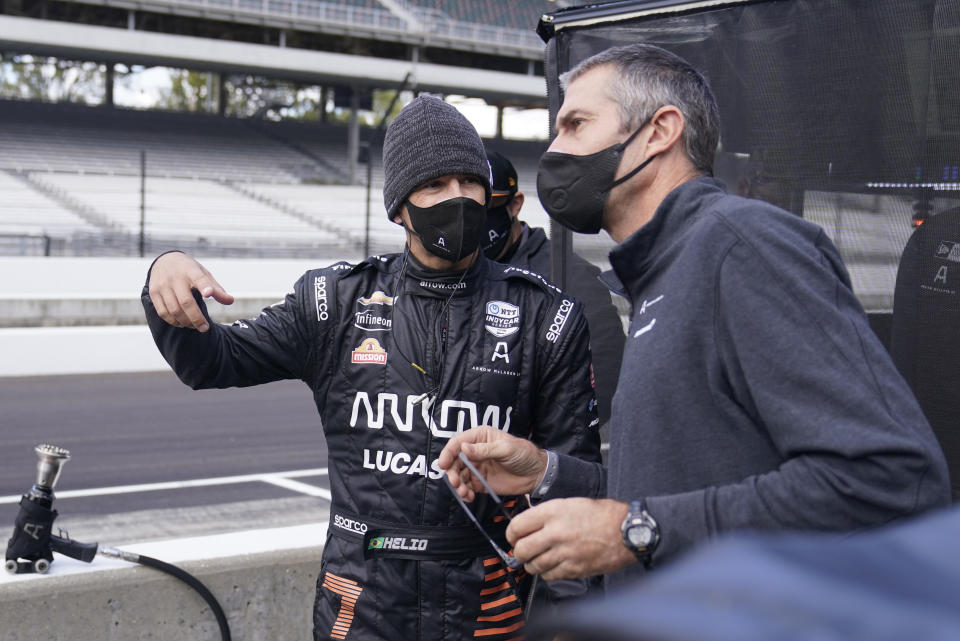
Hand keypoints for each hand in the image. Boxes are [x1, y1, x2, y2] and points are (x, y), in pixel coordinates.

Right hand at [148, 252, 233, 331]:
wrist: (164, 261)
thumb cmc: (189, 270)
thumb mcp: (204, 274)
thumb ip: (216, 288)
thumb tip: (230, 301)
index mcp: (191, 271)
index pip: (199, 279)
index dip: (204, 287)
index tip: (208, 294)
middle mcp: (175, 278)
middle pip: (186, 302)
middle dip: (196, 318)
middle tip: (205, 328)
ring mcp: (163, 285)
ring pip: (174, 310)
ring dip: (185, 322)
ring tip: (194, 326)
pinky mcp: (154, 293)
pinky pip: (163, 312)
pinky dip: (173, 321)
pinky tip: (181, 323)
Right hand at [438, 426, 547, 500]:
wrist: (537, 474)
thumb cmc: (524, 454)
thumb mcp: (506, 448)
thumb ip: (485, 449)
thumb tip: (464, 448)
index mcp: (480, 437)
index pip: (458, 442)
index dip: (448, 453)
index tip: (443, 464)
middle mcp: (475, 451)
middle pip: (454, 461)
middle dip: (452, 472)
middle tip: (456, 482)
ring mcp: (477, 467)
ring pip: (458, 475)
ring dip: (457, 485)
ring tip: (464, 492)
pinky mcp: (480, 482)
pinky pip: (467, 487)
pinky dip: (464, 493)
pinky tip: (468, 497)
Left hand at [506, 498, 635, 580]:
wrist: (626, 531)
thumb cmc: (602, 515)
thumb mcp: (570, 503)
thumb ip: (547, 514)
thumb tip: (529, 523)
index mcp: (553, 512)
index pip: (517, 526)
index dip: (511, 534)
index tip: (513, 537)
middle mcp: (555, 532)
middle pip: (521, 550)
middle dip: (518, 552)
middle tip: (522, 551)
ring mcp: (564, 553)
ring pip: (533, 566)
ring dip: (532, 564)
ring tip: (538, 558)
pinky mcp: (573, 569)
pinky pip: (548, 576)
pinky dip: (547, 573)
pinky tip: (553, 565)